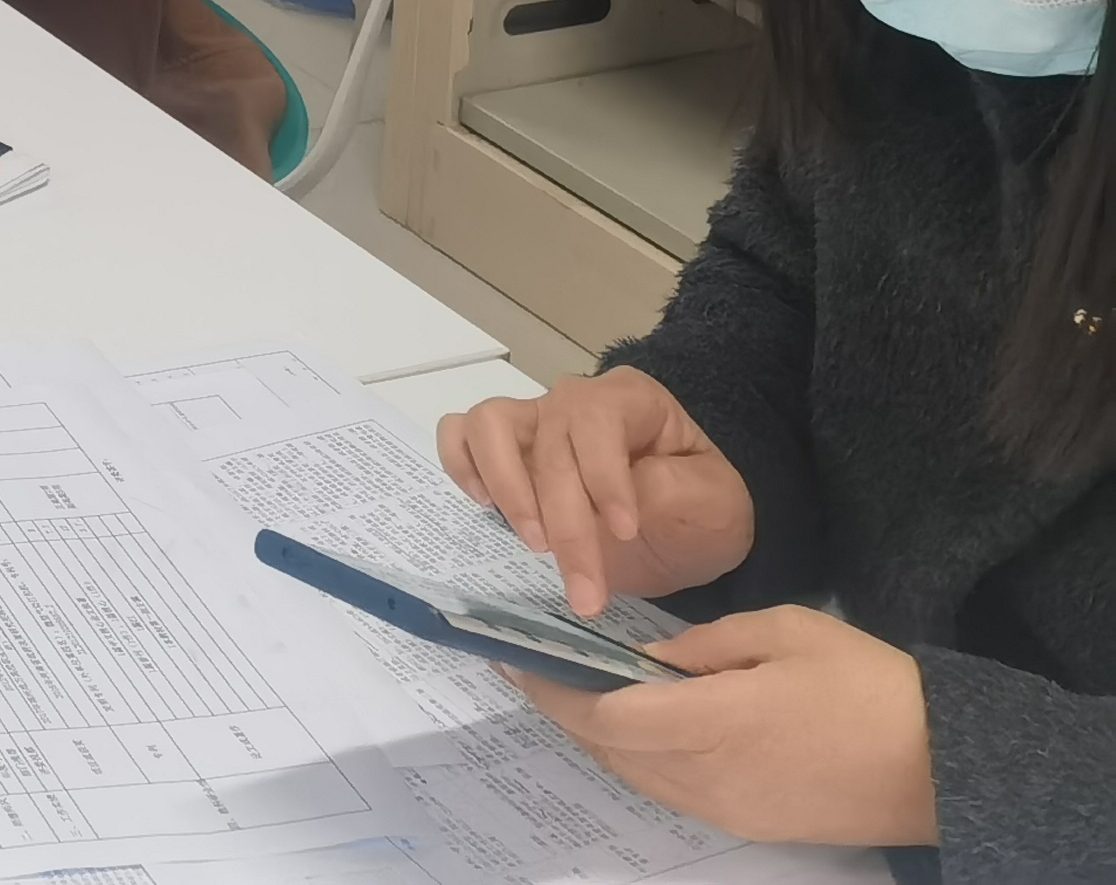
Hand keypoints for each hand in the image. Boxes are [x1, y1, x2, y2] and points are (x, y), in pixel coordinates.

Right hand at [439, 368, 756, 615]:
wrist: (684, 525)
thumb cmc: (701, 509)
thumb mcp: (714, 505)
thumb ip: (670, 493)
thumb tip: (611, 503)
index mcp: (630, 401)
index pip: (597, 420)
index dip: (603, 475)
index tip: (624, 532)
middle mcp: (573, 401)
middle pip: (548, 446)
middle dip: (566, 524)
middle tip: (587, 591)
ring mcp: (532, 422)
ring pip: (488, 425)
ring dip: (507, 490)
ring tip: (536, 544)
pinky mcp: (504, 450)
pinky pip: (458, 435)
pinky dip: (462, 467)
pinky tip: (486, 506)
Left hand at [506, 607, 933, 847]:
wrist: (944, 765)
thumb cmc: (868, 685)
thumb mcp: (784, 632)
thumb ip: (705, 645)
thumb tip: (654, 660)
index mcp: (715, 723)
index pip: (606, 717)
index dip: (552, 693)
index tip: (513, 660)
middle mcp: (710, 777)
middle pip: (611, 751)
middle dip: (566, 711)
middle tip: (537, 669)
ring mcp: (730, 809)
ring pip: (638, 776)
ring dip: (601, 737)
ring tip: (580, 692)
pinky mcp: (751, 824)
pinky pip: (673, 792)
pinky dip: (641, 758)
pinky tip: (641, 725)